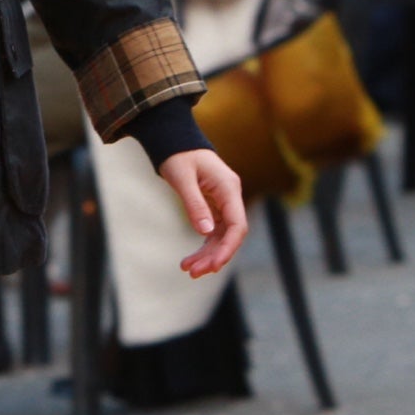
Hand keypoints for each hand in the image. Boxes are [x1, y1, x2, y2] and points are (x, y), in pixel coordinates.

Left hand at [158, 146, 249, 276]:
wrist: (176, 141)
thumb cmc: (178, 155)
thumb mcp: (182, 178)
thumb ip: (194, 204)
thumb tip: (206, 232)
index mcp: (228, 188)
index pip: (238, 225)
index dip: (228, 248)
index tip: (213, 266)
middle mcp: (231, 197)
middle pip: (230, 235)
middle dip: (214, 256)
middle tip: (193, 273)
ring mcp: (224, 202)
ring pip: (222, 236)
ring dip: (207, 254)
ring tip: (187, 269)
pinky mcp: (215, 207)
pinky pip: (214, 231)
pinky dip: (203, 246)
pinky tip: (190, 260)